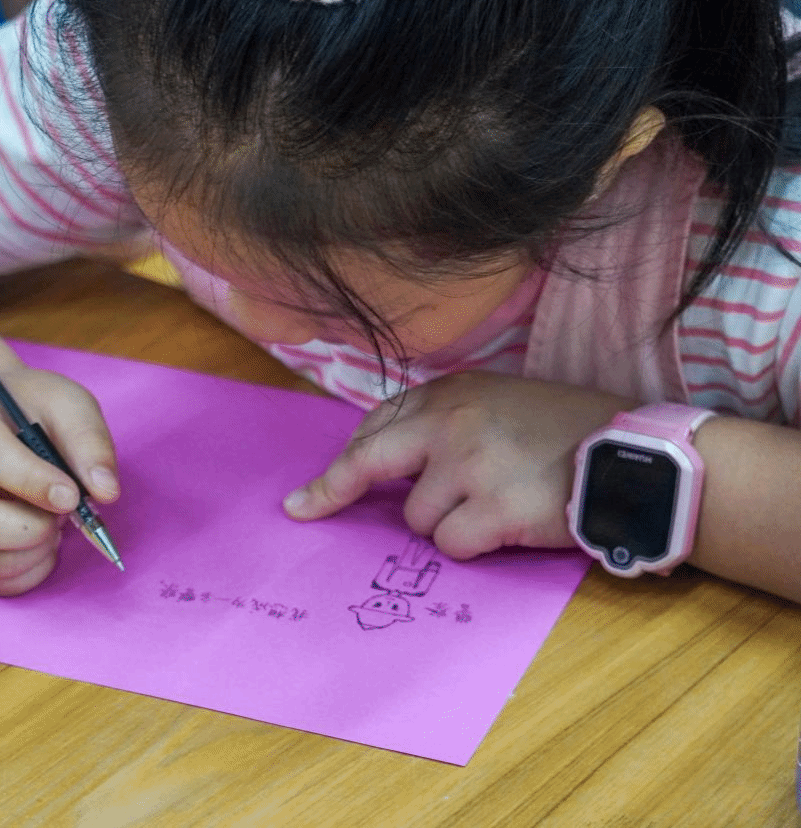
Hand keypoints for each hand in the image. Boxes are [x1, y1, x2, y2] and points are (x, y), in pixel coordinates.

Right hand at [0, 364, 118, 595]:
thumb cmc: (31, 411)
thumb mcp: (65, 403)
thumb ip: (87, 439)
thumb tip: (105, 491)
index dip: (31, 480)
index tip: (71, 497)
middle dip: (31, 529)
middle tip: (65, 512)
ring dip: (35, 552)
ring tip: (53, 521)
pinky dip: (28, 572)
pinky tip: (41, 542)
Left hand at [283, 372, 636, 559]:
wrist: (635, 455)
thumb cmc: (570, 431)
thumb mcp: (503, 402)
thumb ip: (446, 422)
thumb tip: (386, 462)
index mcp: (453, 393)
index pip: (378, 425)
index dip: (348, 460)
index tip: (314, 488)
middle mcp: (453, 422)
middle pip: (369, 461)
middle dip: (332, 490)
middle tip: (304, 510)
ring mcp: (471, 465)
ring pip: (417, 518)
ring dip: (445, 524)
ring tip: (495, 507)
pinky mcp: (494, 510)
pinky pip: (451, 546)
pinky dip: (472, 547)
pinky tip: (508, 529)